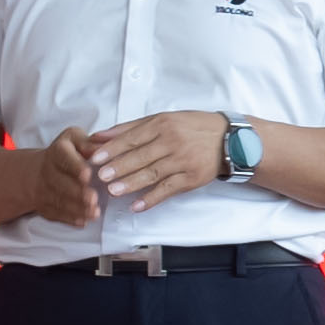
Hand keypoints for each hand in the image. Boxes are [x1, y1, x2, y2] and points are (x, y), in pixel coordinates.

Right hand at [32, 131, 101, 228]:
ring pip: (59, 201)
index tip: (88, 174)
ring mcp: (44, 190)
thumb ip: (89, 143)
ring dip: (77, 208)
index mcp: (57, 151)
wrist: (37, 171)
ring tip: (94, 212)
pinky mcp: (45, 206)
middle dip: (77, 192)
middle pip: (60, 183)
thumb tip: (106, 147)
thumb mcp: (75, 139)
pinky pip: (56, 214)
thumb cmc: (66, 152)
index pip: (64, 158)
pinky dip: (70, 219)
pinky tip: (84, 220)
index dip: (75, 167)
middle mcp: (47, 171)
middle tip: (93, 198)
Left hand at [89, 110, 229, 213]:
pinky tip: (137, 206)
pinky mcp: (191, 178)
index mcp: (163, 124)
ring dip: (132, 183)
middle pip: (141, 156)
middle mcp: (172, 142)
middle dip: (119, 167)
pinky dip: (152, 198)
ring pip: (153, 173)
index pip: (133, 138)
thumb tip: (99, 136)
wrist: (228, 139)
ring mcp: (182, 161)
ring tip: (113, 191)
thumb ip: (130, 128)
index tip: (95, 158)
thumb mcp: (163, 119)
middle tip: (100, 177)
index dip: (113, 149)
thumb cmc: (192, 127)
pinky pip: (168, 189)